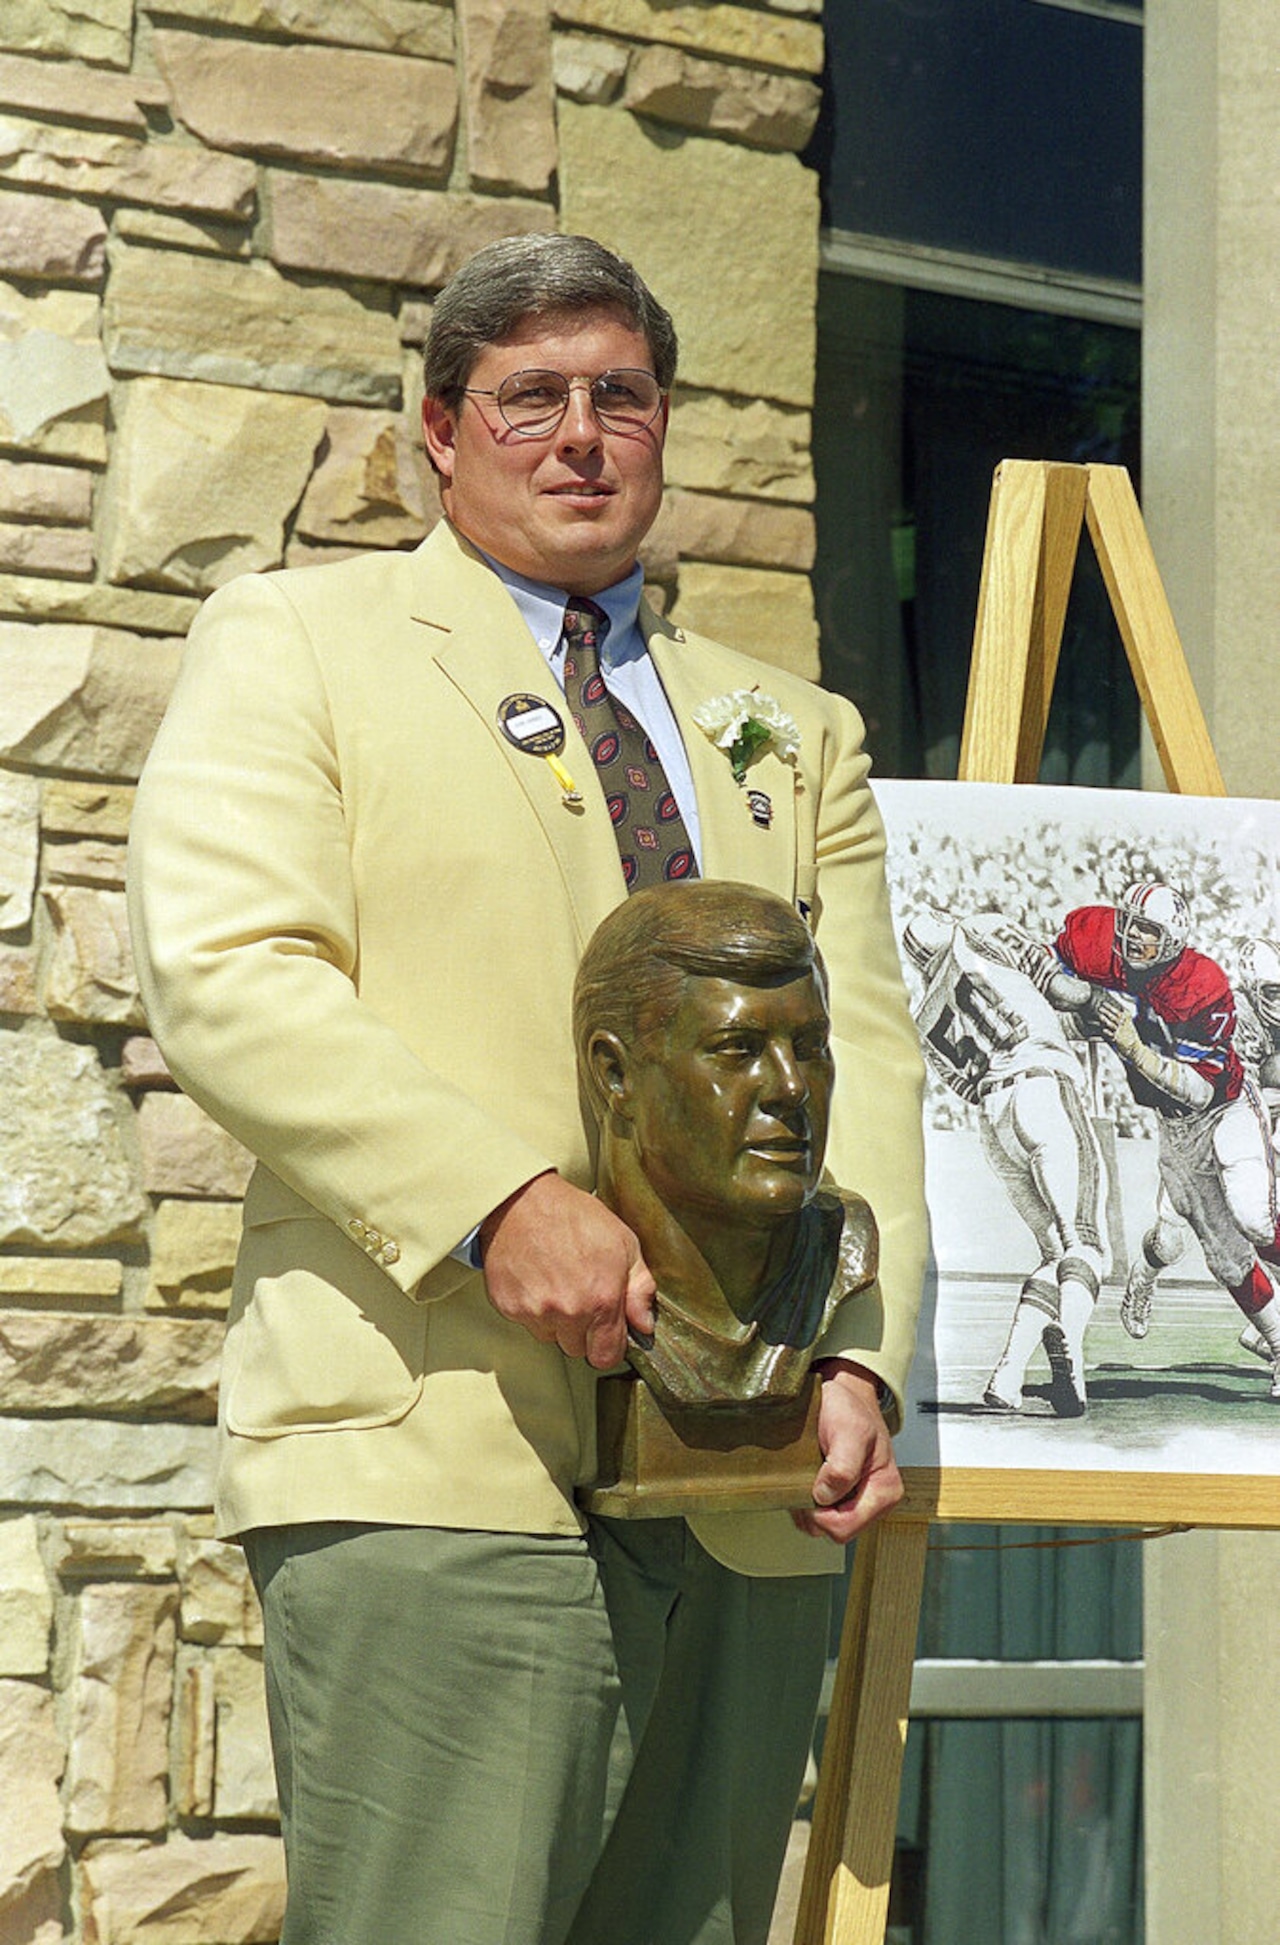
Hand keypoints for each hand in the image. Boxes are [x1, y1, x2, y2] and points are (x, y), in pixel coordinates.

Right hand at [478, 1171, 656, 1369]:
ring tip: (557, 1282)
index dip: (609, 1344)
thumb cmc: (575, 1217)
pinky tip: (538, 1279)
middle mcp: (569, 1312)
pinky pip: (527, 1323)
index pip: (606, 1357)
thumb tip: (644, 1325)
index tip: (606, 1329)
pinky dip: (533, 1308)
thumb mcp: (624, 1243)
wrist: (523, 1200)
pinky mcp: (509, 1307)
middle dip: (582, 1331)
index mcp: (602, 1300)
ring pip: (551, 1337)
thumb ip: (640, 1289)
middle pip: (577, 1350)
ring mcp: (535, 1312)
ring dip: (556, 1321)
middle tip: (580, 1294)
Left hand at [791, 1361, 902, 1543]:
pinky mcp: (842, 1498)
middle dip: (813, 1511)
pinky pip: (818, 1515)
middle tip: (805, 1479)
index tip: (811, 1486)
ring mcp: (857, 1502)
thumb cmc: (851, 1410)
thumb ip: (842, 1466)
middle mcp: (874, 1503)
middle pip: (834, 1531)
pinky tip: (807, 1478)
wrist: (844, 1396)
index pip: (845, 1527)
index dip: (821, 1514)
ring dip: (807, 1505)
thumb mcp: (850, 1431)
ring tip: (808, 1475)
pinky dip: (806, 1500)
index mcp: (885, 1492)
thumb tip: (824, 1496)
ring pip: (822, 1526)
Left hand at [1090, 988, 1137, 1051]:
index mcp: (1128, 1023)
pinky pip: (1112, 1035)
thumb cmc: (1133, 1040)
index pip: (1120, 1013)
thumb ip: (1127, 1021)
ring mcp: (1121, 1033)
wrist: (1137, 1050)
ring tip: (1100, 1016)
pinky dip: (1108, 1032)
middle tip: (1101, 1007)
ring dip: (1106, 1020)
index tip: (1106, 1004)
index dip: (1113, 1008)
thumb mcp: (1131, 1028)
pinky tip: (1104, 1029)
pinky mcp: (1118, 1040)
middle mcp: (1124, 1027)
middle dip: (1107, 1012)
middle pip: (1115, 1017)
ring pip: (1112, 1024)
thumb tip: (1123, 1013)